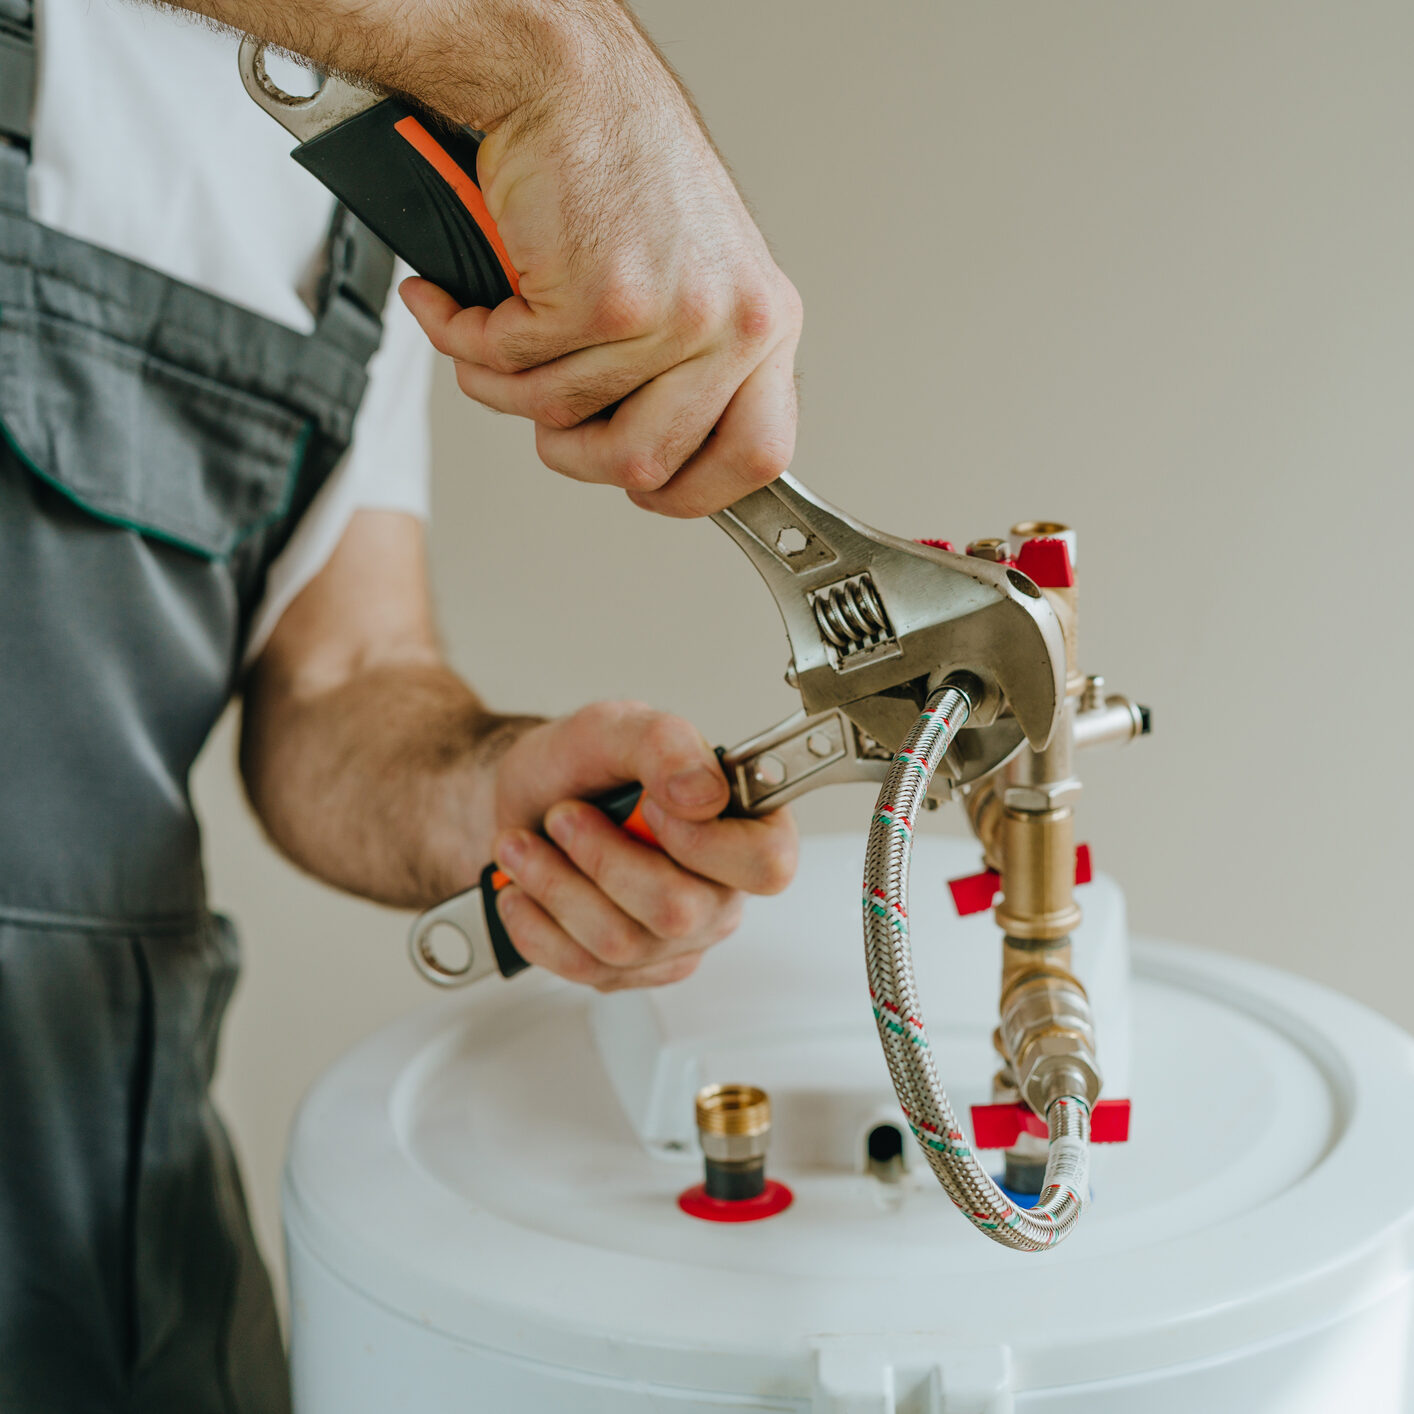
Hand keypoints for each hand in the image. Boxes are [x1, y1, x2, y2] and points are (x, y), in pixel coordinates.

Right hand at [400, 13, 801, 518]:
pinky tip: (467, 300)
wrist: (565, 83)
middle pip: (643, 464)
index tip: (646, 488)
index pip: (756, 458)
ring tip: (496, 329)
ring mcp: (670, 315)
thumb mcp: (692, 283)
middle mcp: (731, 323)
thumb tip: (652, 461)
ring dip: (504, 385)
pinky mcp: (600, 298)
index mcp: (763, 325)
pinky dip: (467, 339)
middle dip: (570, 451)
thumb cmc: (618, 177)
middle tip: (543, 409)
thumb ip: (686, 372)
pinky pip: (510, 369)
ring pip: (562, 419)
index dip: (692, 492)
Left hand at [486, 701, 796, 989]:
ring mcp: (680, 938)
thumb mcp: (613, 728)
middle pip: (679, 914)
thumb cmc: (580, 764)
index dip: (703, 843)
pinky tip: (523, 890)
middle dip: (600, 860)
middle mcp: (722, 890)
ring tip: (524, 846)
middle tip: (563, 816)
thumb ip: (665, 743)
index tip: (648, 805)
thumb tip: (704, 792)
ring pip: (621, 945)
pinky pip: (584, 968)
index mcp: (745, 827)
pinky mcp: (633, 969)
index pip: (766, 864)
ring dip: (555, 887)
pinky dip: (535, 925)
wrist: (527, 799)